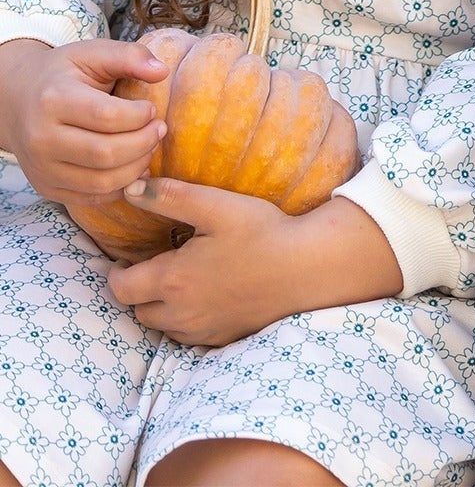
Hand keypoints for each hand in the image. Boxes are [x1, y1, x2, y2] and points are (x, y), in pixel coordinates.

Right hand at [0, 38, 167, 201]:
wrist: (18, 100)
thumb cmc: (63, 74)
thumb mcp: (92, 53)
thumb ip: (129, 56)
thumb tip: (162, 71)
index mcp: (53, 100)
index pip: (107, 117)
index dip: (140, 116)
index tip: (153, 109)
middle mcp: (42, 139)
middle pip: (106, 154)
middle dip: (144, 143)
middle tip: (159, 130)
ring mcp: (42, 168)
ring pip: (101, 182)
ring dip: (137, 168)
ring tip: (149, 147)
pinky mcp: (47, 187)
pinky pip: (92, 197)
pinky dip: (120, 186)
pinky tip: (132, 166)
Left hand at [108, 177, 303, 345]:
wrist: (305, 270)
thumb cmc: (262, 233)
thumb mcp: (216, 206)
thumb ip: (169, 196)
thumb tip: (129, 188)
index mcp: (173, 280)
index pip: (121, 288)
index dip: (115, 274)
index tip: (122, 260)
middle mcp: (181, 313)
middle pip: (138, 311)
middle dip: (137, 291)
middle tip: (150, 267)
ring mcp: (202, 330)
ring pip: (162, 326)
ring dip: (160, 307)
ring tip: (176, 281)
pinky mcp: (223, 338)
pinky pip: (189, 336)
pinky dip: (184, 320)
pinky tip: (203, 297)